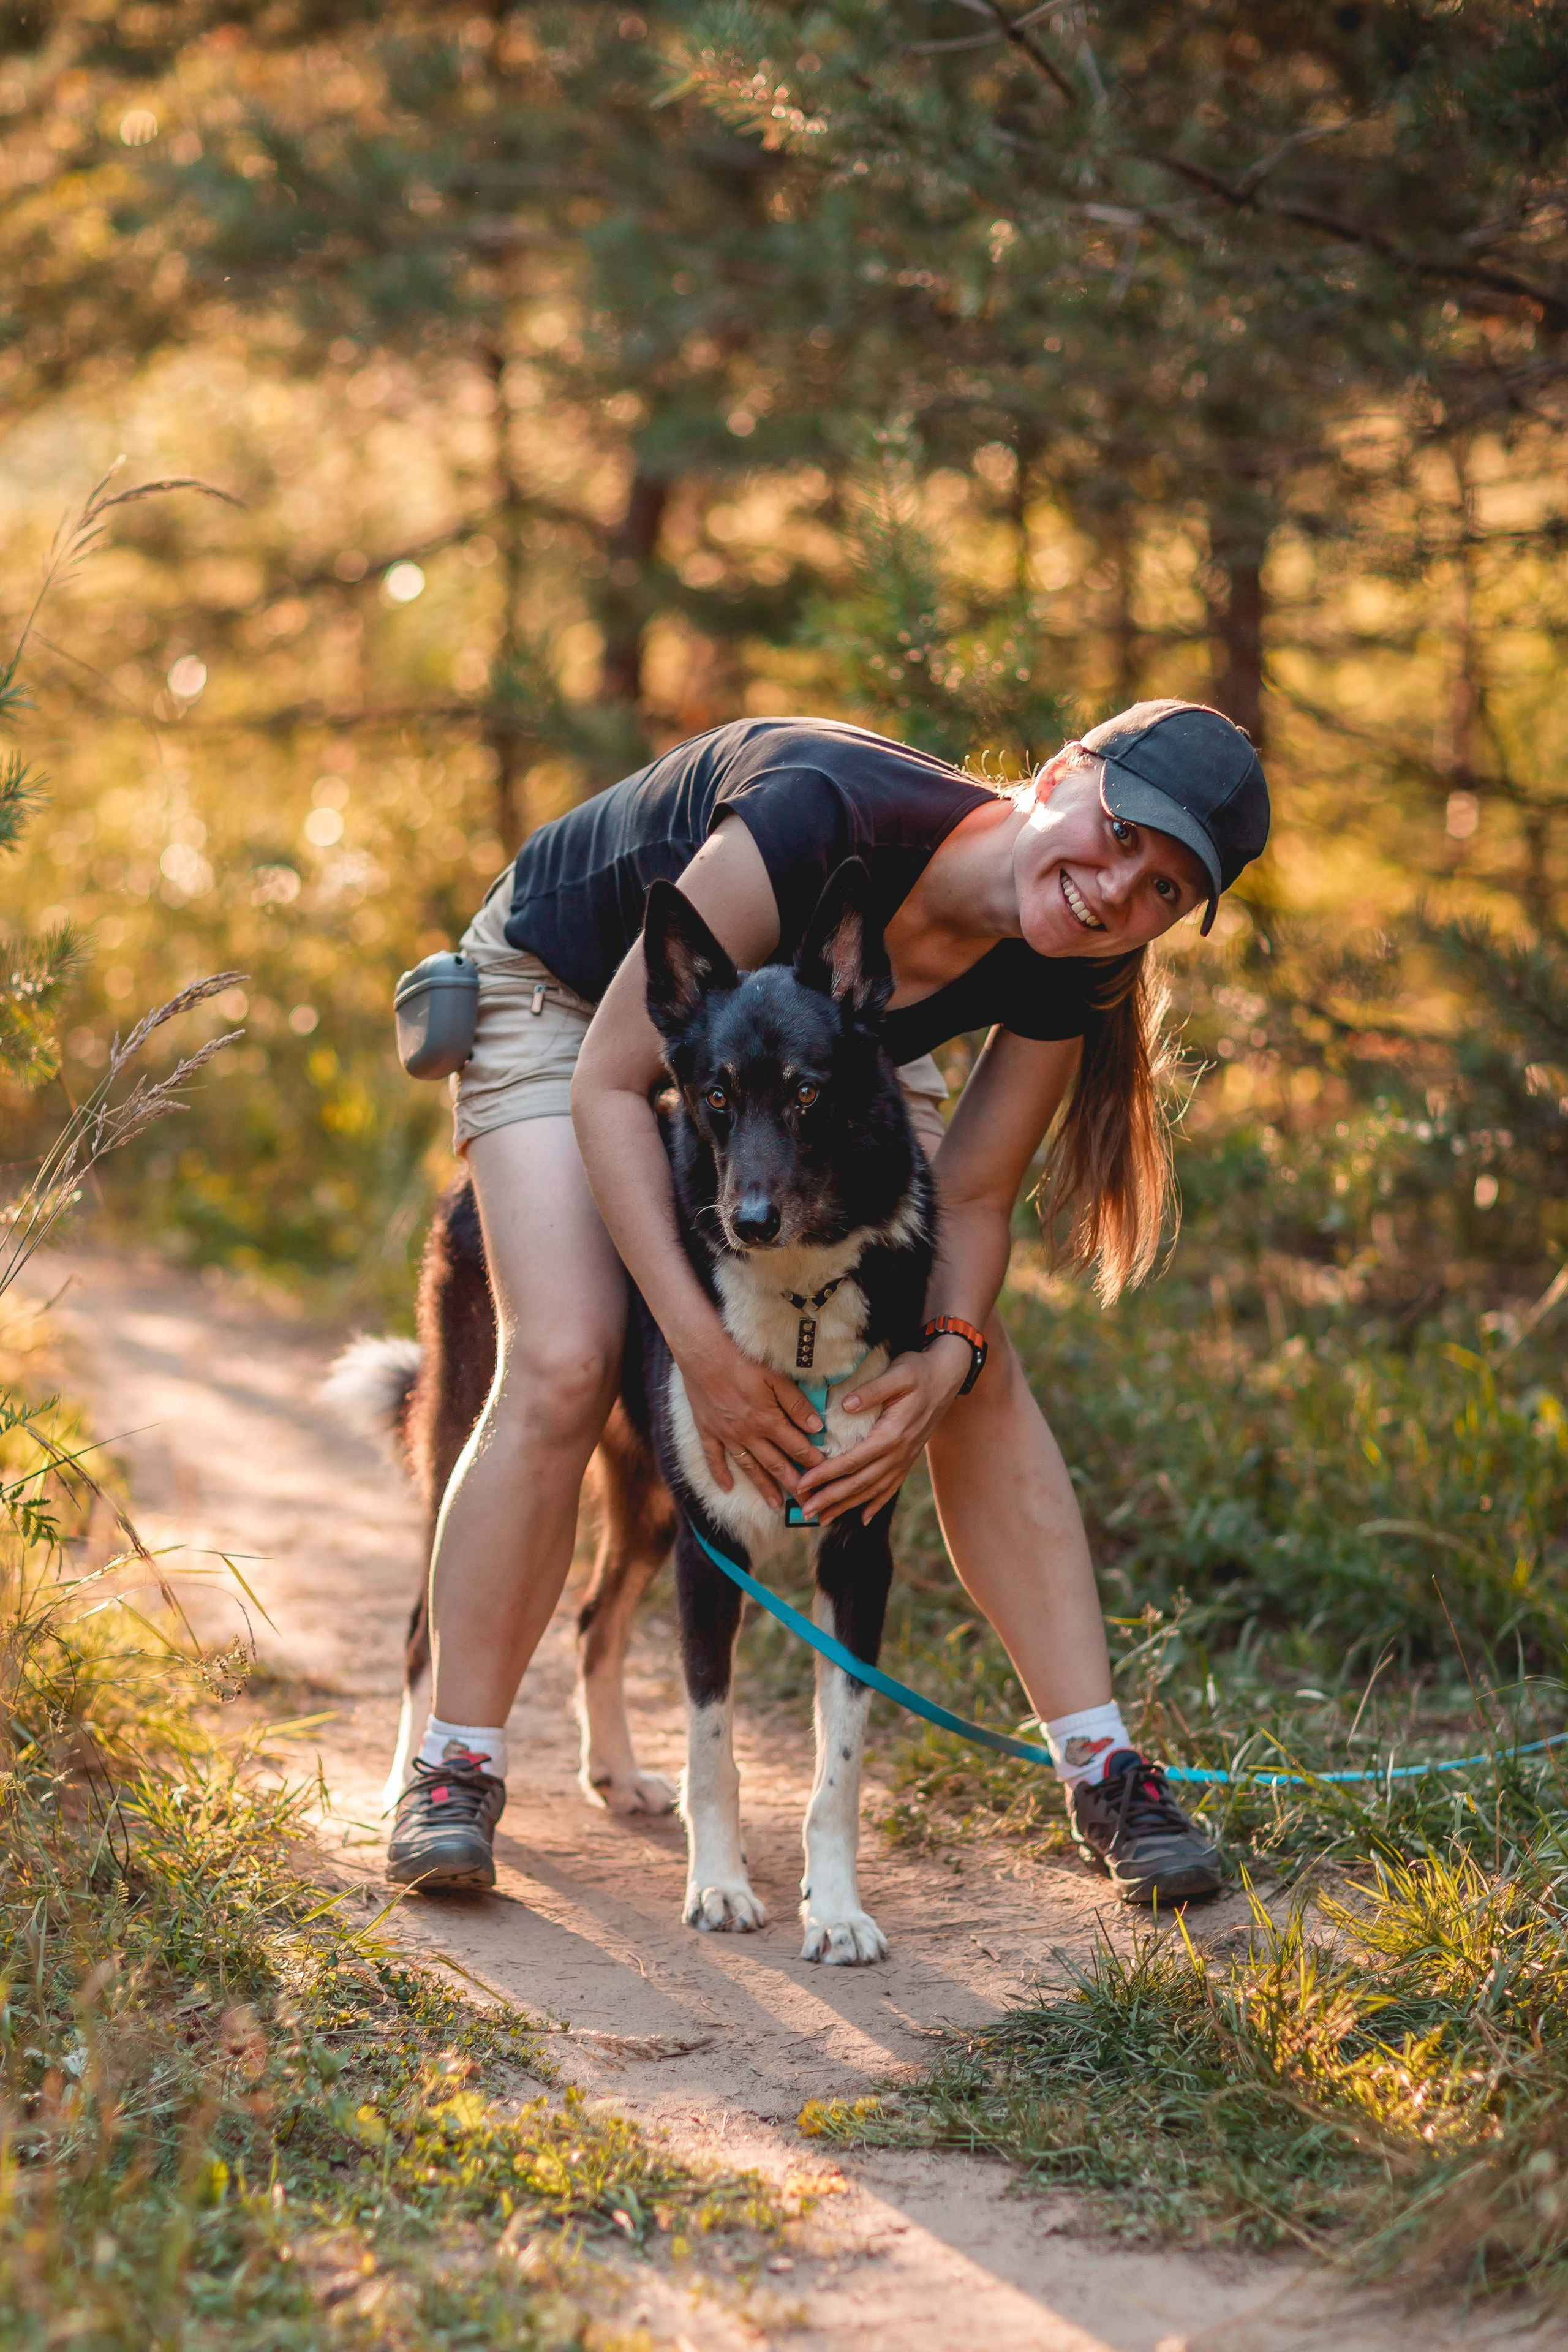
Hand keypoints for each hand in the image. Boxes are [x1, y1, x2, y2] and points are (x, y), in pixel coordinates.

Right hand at [676, 1331, 824, 1509]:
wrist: (703, 1352)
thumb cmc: (743, 1359)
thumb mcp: (776, 1377)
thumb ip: (796, 1404)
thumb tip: (817, 1427)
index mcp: (768, 1420)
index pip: (796, 1447)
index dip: (812, 1461)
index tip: (825, 1474)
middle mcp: (748, 1434)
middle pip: (775, 1464)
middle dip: (793, 1484)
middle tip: (807, 1504)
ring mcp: (726, 1435)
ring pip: (748, 1467)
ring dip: (763, 1487)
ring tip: (776, 1505)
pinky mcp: (707, 1430)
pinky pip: (714, 1458)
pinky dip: (720, 1474)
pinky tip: (727, 1488)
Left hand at [794, 1339, 969, 1526]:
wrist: (947, 1376)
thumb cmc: (918, 1371)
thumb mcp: (897, 1374)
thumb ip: (872, 1390)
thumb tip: (846, 1406)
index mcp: (892, 1434)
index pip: (852, 1461)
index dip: (826, 1475)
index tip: (803, 1484)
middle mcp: (898, 1453)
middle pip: (859, 1483)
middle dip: (830, 1499)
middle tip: (806, 1511)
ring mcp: (904, 1459)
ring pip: (872, 1490)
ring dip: (846, 1506)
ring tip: (823, 1519)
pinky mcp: (908, 1458)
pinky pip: (890, 1487)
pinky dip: (875, 1504)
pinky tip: (862, 1518)